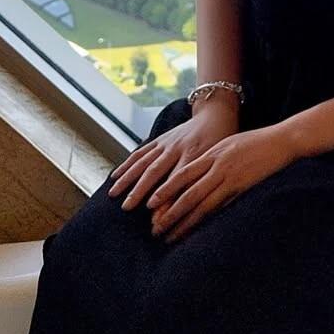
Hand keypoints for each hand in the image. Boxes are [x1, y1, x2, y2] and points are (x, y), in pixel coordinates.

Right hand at [108, 103, 238, 212]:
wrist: (215, 116)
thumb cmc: (220, 146)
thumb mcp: (216, 164)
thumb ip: (200, 184)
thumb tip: (185, 211)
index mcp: (194, 154)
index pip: (177, 180)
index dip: (165, 197)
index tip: (153, 217)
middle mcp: (177, 147)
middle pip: (155, 170)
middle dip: (139, 190)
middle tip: (126, 208)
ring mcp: (166, 142)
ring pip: (143, 161)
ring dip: (127, 178)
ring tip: (113, 194)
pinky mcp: (159, 139)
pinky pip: (140, 152)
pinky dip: (127, 164)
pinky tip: (115, 175)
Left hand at [144, 126, 297, 242]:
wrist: (281, 139)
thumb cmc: (255, 142)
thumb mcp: (228, 144)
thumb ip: (212, 158)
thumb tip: (195, 174)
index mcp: (212, 153)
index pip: (183, 175)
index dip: (165, 190)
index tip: (150, 205)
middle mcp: (217, 165)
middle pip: (188, 193)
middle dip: (169, 212)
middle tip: (154, 229)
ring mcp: (230, 177)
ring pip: (201, 204)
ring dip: (184, 222)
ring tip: (170, 236)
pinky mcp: (243, 187)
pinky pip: (221, 207)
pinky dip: (206, 220)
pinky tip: (198, 232)